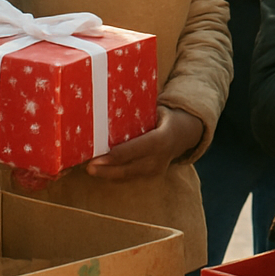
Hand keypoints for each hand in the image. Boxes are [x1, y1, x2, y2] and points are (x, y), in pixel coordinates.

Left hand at [87, 105, 202, 180]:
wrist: (184, 134)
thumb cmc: (164, 117)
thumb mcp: (157, 110)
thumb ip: (138, 111)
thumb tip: (112, 98)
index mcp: (162, 139)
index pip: (136, 149)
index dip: (117, 155)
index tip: (100, 157)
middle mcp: (160, 158)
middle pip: (130, 168)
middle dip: (108, 170)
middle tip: (89, 167)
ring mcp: (156, 170)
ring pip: (128, 175)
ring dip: (108, 174)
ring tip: (91, 169)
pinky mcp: (152, 176)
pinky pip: (130, 177)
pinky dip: (115, 176)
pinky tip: (101, 171)